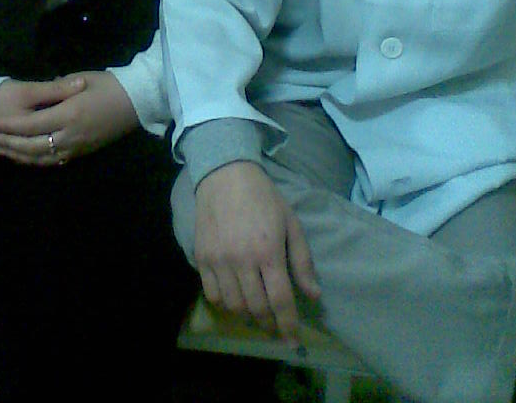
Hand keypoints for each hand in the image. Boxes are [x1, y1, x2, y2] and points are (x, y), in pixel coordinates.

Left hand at [0, 71, 138, 165]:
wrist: (137, 102)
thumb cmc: (110, 85)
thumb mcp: (82, 78)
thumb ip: (59, 87)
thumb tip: (45, 89)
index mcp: (68, 114)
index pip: (31, 125)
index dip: (10, 127)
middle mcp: (70, 135)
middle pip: (32, 146)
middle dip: (9, 144)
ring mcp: (77, 147)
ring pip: (42, 158)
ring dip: (20, 156)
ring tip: (3, 151)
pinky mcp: (83, 152)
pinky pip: (55, 161)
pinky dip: (38, 161)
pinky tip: (27, 158)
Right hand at [194, 161, 319, 339]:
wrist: (225, 175)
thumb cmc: (264, 198)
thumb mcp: (291, 223)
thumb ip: (302, 260)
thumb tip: (313, 295)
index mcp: (268, 251)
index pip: (280, 300)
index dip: (288, 324)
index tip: (293, 340)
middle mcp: (242, 260)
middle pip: (257, 308)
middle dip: (270, 325)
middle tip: (276, 329)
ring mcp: (219, 259)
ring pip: (233, 306)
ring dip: (247, 317)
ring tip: (257, 315)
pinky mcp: (202, 257)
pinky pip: (212, 294)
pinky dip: (224, 304)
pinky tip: (234, 299)